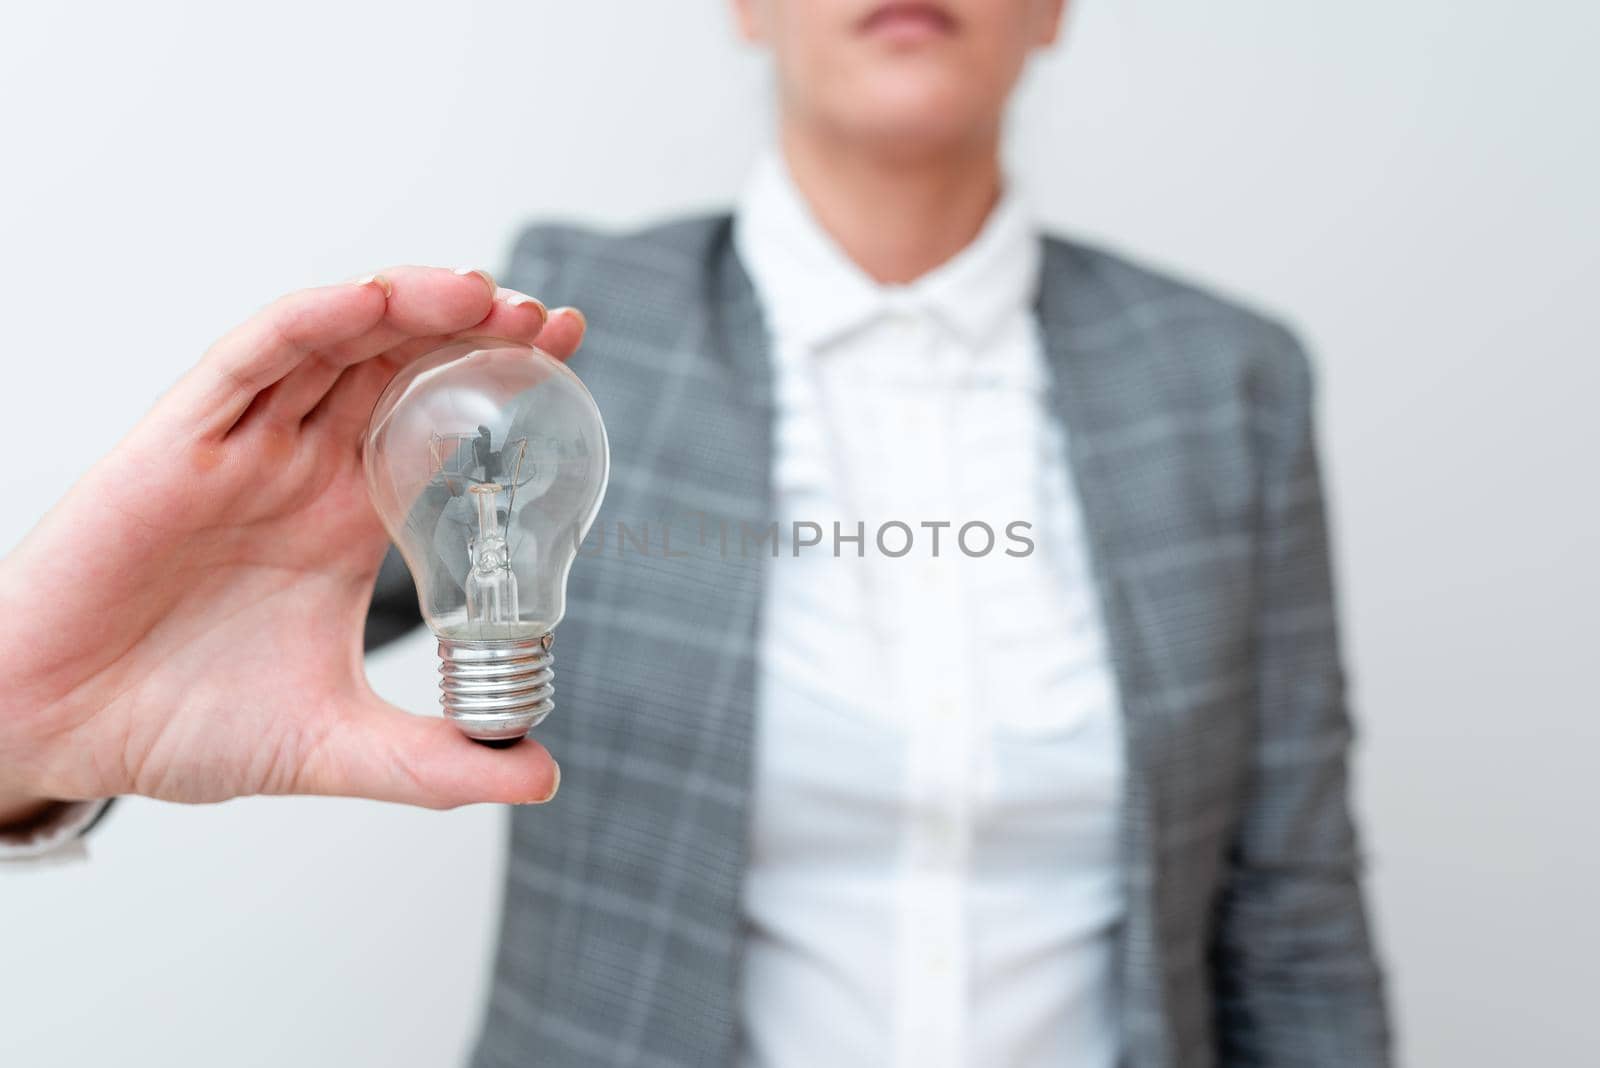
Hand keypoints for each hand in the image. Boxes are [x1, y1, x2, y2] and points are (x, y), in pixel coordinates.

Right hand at [0, 267, 582, 820]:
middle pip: (400, 366)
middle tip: (547, 317)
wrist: (57, 735)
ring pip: (334, 346)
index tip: (572, 348)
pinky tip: (370, 304)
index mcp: (347, 518)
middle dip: (474, 330)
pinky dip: (309, 324)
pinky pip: (248, 360)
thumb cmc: (179, 727)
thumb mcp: (333, 745)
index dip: (503, 379)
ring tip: (483, 294)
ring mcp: (244, 447)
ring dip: (407, 309)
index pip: (441, 424)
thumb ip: (435, 763)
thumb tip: (542, 778)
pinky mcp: (177, 442)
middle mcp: (303, 469)